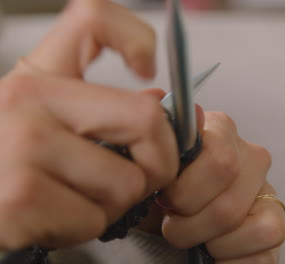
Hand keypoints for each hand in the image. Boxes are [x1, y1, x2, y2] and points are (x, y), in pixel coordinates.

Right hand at [0, 0, 177, 249]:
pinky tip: (53, 220)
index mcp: (39, 77)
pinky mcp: (20, 195)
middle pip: (146, 119)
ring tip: (74, 199)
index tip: (146, 69)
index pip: (94, 16)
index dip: (136, 37)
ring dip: (114, 204)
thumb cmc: (11, 168)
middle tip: (138, 177)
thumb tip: (160, 102)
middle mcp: (27, 98)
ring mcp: (22, 144)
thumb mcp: (48, 124)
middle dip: (159, 162)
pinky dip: (85, 228)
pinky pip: (96, 220)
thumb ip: (106, 110)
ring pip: (128, 182)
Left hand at [157, 112, 284, 262]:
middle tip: (174, 221)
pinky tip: (215, 248)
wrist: (178, 222)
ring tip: (193, 234)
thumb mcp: (152, 165)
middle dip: (188, 223)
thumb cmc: (166, 193)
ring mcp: (268, 190)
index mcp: (221, 133)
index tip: (166, 197)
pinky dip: (227, 256)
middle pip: (226, 202)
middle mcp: (251, 156)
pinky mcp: (276, 223)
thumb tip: (154, 97)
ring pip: (241, 226)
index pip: (219, 160)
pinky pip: (259, 245)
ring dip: (204, 239)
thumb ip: (153, 130)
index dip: (184, 190)